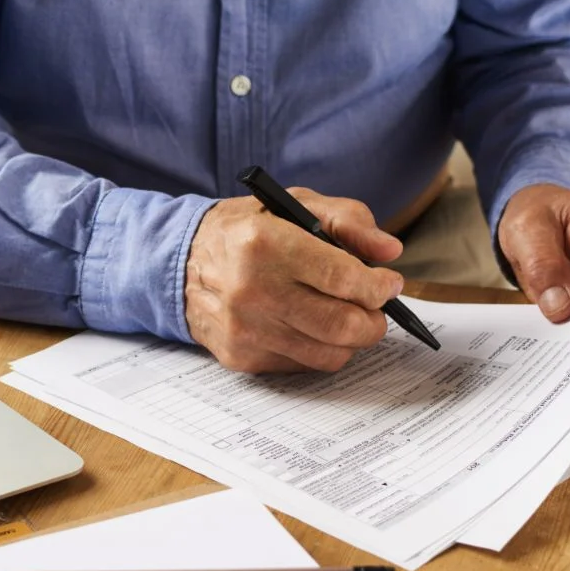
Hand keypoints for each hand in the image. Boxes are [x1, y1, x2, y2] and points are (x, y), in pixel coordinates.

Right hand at [184, 189, 405, 373]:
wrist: (179, 263)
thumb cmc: (244, 230)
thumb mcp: (294, 204)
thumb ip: (347, 220)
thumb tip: (390, 251)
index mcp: (264, 243)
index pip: (344, 279)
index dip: (379, 286)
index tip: (389, 284)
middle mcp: (251, 290)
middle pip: (342, 325)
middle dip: (373, 320)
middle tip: (375, 308)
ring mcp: (244, 329)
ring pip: (329, 354)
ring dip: (350, 338)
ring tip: (346, 316)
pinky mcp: (241, 357)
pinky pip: (303, 365)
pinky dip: (319, 349)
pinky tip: (310, 326)